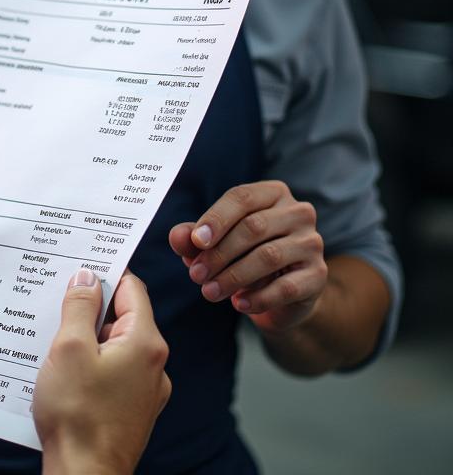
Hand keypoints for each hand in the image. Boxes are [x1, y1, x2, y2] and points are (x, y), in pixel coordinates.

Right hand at [34, 271, 169, 474]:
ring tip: (54, 341)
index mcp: (145, 343)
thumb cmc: (77, 415)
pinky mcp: (131, 410)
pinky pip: (113, 372)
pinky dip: (92, 364)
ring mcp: (145, 391)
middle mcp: (153, 365)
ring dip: (88, 338)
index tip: (80, 265)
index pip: (132, 289)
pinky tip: (65, 371)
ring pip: (116, 346)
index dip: (106, 273)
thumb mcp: (69, 348)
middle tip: (58, 302)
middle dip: (91, 308)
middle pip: (124, 317)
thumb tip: (87, 278)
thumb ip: (79, 307)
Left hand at [169, 180, 327, 332]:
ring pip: (268, 256)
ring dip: (233, 276)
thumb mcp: (215, 244)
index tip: (195, 241)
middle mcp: (298, 212)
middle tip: (195, 275)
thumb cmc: (244, 256)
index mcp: (272, 193)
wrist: (282, 293)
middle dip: (219, 253)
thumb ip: (194, 238)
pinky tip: (239, 304)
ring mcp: (312, 242)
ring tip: (209, 292)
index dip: (216, 218)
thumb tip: (177, 236)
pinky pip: (286, 286)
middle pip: (254, 227)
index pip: (242, 197)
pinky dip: (258, 297)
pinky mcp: (319, 275)